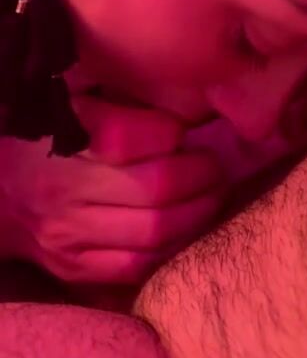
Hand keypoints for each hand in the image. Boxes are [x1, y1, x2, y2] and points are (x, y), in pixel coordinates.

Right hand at [0, 97, 224, 283]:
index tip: (187, 129)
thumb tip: (169, 90)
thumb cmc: (42, 137)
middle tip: (214, 165)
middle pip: (154, 188)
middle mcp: (65, 189)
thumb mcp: (68, 100)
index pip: (130, 137)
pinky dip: (172, 246)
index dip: (171, 132)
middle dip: (200, 175)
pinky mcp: (74, 266)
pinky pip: (137, 264)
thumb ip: (112, 94)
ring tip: (211, 193)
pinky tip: (186, 225)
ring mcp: (69, 234)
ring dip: (197, 212)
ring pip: (154, 232)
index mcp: (63, 139)